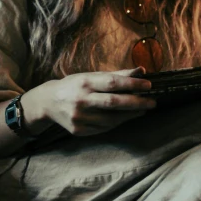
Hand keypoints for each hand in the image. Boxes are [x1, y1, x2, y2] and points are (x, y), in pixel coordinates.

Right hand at [24, 68, 155, 136]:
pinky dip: (118, 123)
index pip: (113, 83)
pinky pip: (104, 128)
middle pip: (114, 103)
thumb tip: (142, 70)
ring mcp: (79, 117)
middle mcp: (81, 100)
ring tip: (143, 110)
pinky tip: (126, 117)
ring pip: (111, 119)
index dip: (132, 84)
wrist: (48, 102)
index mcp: (85, 82)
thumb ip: (117, 74)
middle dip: (136, 103)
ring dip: (130, 115)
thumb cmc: (75, 85)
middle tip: (152, 103)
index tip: (149, 85)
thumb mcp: (92, 75)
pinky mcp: (78, 130)